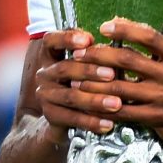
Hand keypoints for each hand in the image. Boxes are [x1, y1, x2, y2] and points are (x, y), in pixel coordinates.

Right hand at [32, 29, 124, 143]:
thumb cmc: (80, 84)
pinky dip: (91, 121)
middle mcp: (45, 73)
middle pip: (64, 68)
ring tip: (116, 103)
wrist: (60, 118)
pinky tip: (108, 124)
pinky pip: (72, 118)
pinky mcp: (50, 115)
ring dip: (95, 100)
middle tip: (112, 74)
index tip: (87, 40)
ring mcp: (45, 95)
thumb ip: (94, 55)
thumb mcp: (83, 66)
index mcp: (51, 55)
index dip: (67, 38)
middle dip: (90, 70)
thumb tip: (118, 47)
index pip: (51, 40)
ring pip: (70, 96)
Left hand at [71, 18, 162, 152]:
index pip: (149, 36)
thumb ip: (157, 51)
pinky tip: (92, 106)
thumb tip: (125, 26)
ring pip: (122, 87)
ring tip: (77, 81)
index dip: (125, 29)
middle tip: (80, 55)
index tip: (104, 27)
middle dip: (99, 55)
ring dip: (95, 84)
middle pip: (129, 59)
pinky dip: (106, 109)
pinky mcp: (158, 118)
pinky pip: (126, 112)